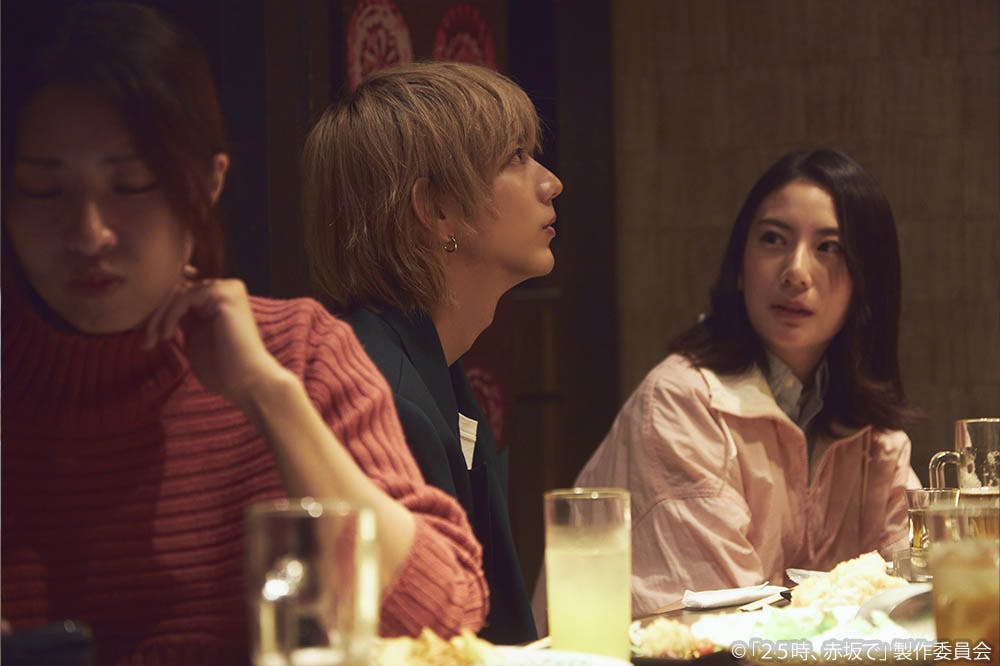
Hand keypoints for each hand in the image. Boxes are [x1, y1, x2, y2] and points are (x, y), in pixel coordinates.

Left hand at [143, 272, 289, 407]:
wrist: (246, 380)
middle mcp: (225, 287)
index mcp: (220, 297)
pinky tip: (167, 336)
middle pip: (177, 291)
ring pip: (177, 293)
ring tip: (154, 341)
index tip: (148, 341)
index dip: (159, 316)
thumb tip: (153, 307)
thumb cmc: (222, 366)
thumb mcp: (194, 335)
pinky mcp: (224, 294)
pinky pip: (183, 297)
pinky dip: (170, 316)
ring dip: (159, 318)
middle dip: (155, 317)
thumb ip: (181, 318)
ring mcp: (226, 288)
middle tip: (146, 342)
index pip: (180, 296)